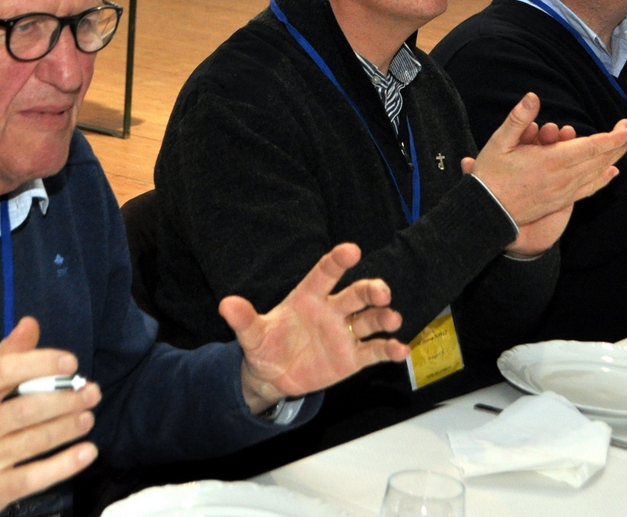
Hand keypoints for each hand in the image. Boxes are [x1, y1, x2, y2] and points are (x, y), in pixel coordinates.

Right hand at [0, 318, 100, 516]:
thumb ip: (7, 358)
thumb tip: (29, 323)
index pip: (2, 371)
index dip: (40, 363)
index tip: (72, 362)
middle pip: (24, 407)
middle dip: (65, 399)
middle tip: (92, 392)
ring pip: (33, 441)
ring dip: (68, 427)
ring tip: (89, 417)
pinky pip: (33, 477)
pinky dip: (65, 464)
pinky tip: (88, 452)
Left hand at [219, 243, 410, 413]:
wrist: (273, 375)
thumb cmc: (265, 345)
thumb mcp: (252, 335)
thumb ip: (244, 319)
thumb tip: (226, 304)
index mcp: (308, 297)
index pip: (325, 273)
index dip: (338, 261)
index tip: (351, 250)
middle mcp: (332, 310)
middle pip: (356, 294)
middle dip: (371, 290)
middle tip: (381, 292)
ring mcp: (344, 333)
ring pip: (370, 319)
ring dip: (384, 317)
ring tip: (392, 319)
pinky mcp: (352, 357)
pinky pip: (374, 351)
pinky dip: (389, 349)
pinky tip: (401, 349)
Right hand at [467, 92, 626, 228]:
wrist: (487, 212)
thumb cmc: (491, 175)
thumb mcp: (499, 142)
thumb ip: (518, 119)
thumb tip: (532, 97)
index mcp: (551, 161)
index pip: (590, 147)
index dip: (611, 138)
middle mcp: (563, 178)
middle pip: (599, 159)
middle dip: (617, 144)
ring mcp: (563, 192)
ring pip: (596, 173)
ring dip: (613, 158)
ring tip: (624, 146)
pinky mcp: (560, 202)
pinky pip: (587, 190)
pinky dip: (602, 180)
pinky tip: (611, 173)